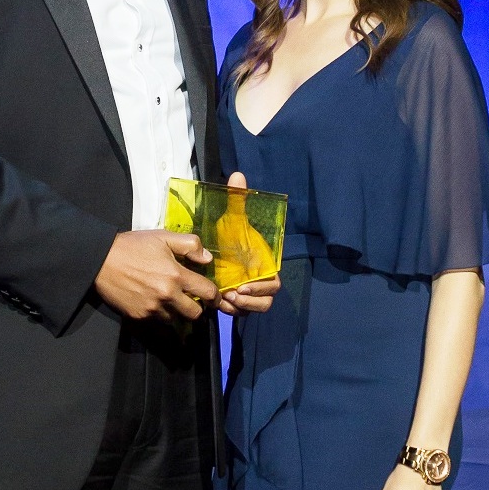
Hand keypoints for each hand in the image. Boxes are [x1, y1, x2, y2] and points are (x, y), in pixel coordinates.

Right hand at [95, 230, 218, 323]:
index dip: (215, 296)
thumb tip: (207, 259)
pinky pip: (156, 322)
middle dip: (196, 307)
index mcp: (176, 275)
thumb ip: (189, 245)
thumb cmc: (133, 246)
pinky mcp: (139, 317)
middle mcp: (167, 295)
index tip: (214, 297)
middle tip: (190, 299)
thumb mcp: (163, 237)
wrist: (101, 259)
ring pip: (175, 319)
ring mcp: (153, 308)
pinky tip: (153, 303)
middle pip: (195, 313)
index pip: (207, 292)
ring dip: (175, 311)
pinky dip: (158, 315)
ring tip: (168, 299)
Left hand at [217, 171, 280, 316]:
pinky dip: (232, 312)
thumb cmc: (230, 235)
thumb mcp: (232, 220)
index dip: (261, 288)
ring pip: (254, 310)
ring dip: (242, 309)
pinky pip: (241, 314)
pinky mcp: (238, 302)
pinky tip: (220, 305)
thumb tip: (237, 175)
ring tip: (224, 301)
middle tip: (232, 296)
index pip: (273, 283)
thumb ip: (237, 201)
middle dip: (251, 302)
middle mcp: (259, 282)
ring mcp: (249, 294)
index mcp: (264, 266)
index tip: (242, 287)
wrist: (215, 251)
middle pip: (266, 301)